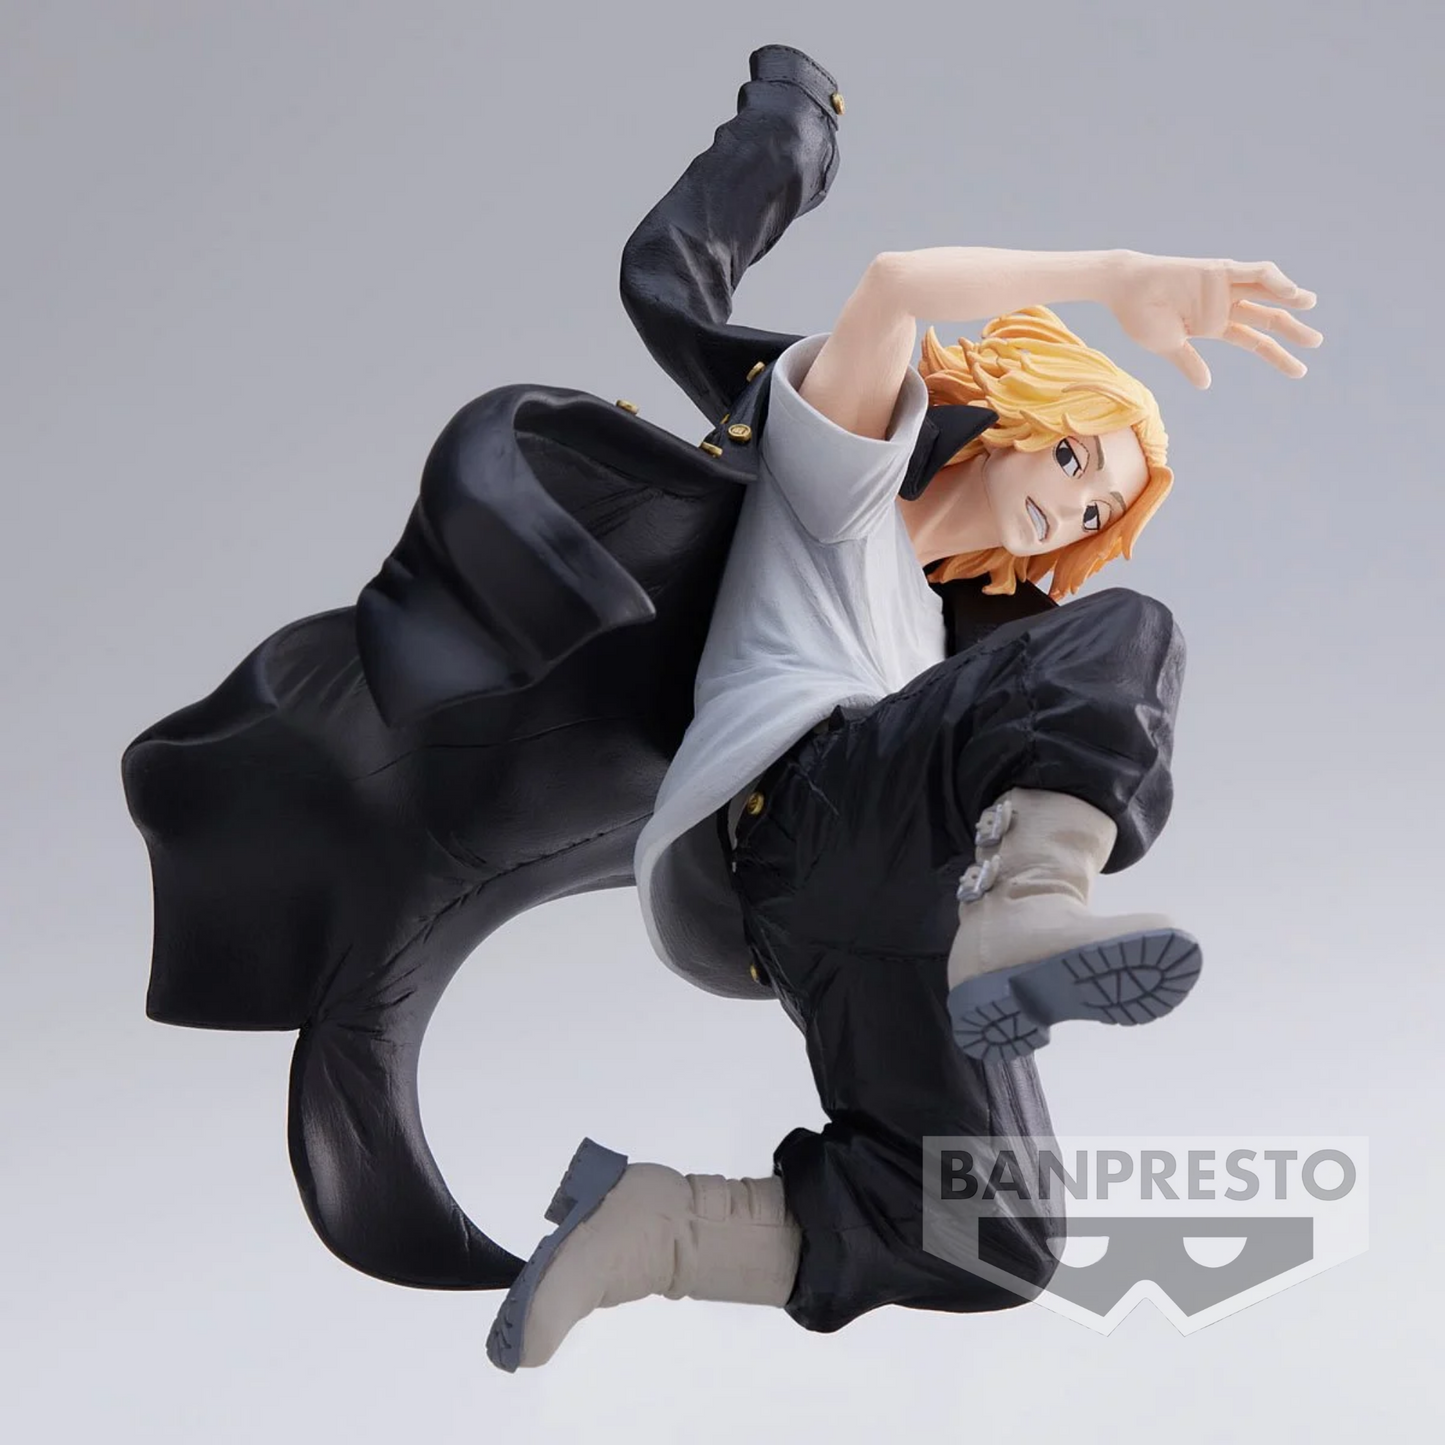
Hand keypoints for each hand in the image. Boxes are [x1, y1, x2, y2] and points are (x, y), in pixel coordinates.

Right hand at [1105, 251, 1321, 388]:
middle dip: (1293, 330)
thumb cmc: (1139, 316)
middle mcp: (1224, 306)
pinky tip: (1291, 293)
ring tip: (1311, 305)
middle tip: (1316, 343)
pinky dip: (1275, 281)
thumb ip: (1188, 363)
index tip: (1299, 371)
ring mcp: (1224, 287)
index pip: (1254, 342)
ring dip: (1291, 297)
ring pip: (1266, 293)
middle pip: (1267, 318)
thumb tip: (1206, 385)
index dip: (1277, 355)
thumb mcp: (1168, 346)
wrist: (1124, 289)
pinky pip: (1254, 273)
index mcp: (1214, 326)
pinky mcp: (1220, 270)